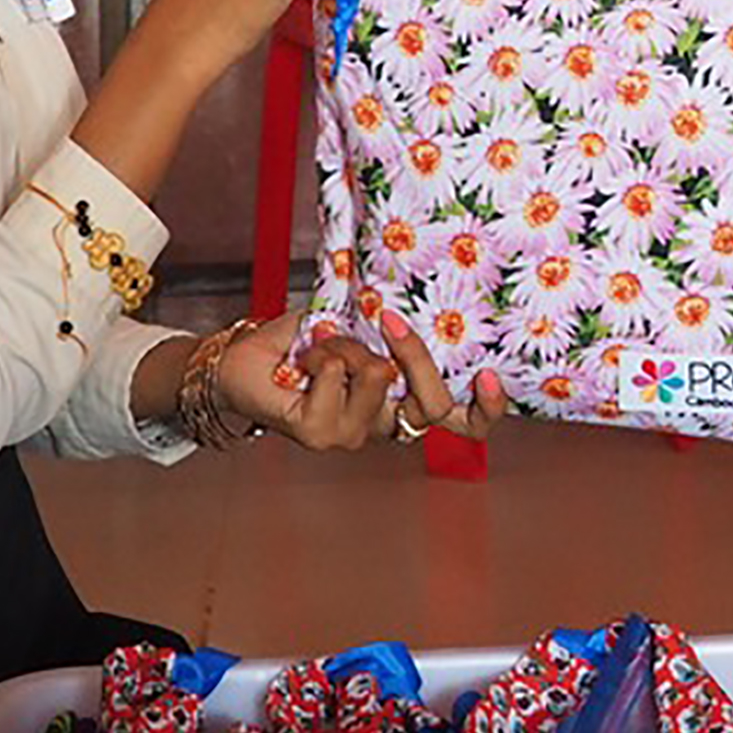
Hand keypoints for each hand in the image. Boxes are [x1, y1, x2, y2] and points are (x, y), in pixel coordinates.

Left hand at [210, 309, 506, 451]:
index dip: (487, 409)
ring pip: (381, 379)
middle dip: (416, 355)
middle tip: (391, 319)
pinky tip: (305, 357)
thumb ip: (390, 323)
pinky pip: (338, 380)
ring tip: (323, 341)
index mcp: (402, 403)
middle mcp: (383, 426)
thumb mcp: (359, 324)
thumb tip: (414, 297)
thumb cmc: (304, 343)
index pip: (461, 423)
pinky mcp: (317, 433)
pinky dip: (322, 355)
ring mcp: (351, 436)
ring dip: (350, 347)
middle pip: (433, 405)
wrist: (243, 361)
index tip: (489, 374)